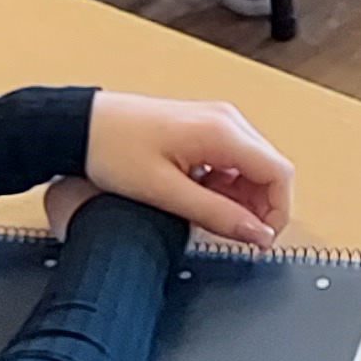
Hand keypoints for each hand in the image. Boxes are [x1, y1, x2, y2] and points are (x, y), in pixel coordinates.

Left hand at [80, 92, 294, 247]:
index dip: (277, 213)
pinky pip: (234, 159)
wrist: (82, 126)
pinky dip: (227, 185)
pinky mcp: (205, 126)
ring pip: (253, 166)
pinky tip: (200, 198)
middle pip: (269, 170)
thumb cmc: (113, 149)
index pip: (279, 173)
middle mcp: (226, 120)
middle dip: (259, 207)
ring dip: (242, 198)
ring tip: (208, 216)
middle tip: (233, 233)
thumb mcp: (165, 193)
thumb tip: (256, 234)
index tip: (260, 240)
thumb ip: (216, 214)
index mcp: (222, 131)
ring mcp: (217, 120)